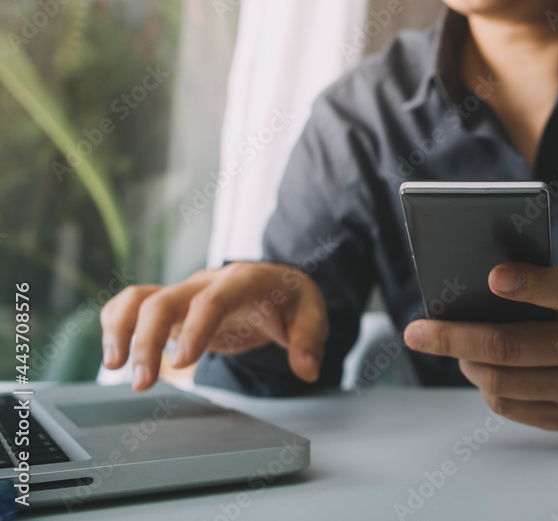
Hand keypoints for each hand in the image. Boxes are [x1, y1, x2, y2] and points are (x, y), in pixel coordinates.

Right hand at [100, 262, 328, 390]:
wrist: (277, 286)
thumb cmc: (292, 300)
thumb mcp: (313, 315)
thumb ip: (309, 340)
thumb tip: (307, 368)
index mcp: (246, 280)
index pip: (215, 299)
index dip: (196, 327)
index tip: (182, 361)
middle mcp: (209, 281)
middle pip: (165, 299)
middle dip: (147, 340)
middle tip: (142, 383)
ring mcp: (186, 292)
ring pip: (140, 298)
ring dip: (120, 330)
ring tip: (115, 367)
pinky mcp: (173, 306)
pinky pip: (133, 304)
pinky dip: (116, 323)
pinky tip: (115, 353)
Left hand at [403, 263, 557, 430]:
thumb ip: (549, 284)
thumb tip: (479, 292)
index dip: (529, 283)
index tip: (493, 277)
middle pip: (510, 347)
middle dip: (454, 338)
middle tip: (416, 333)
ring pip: (502, 382)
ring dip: (466, 364)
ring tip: (453, 349)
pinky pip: (511, 407)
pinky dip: (487, 387)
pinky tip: (480, 370)